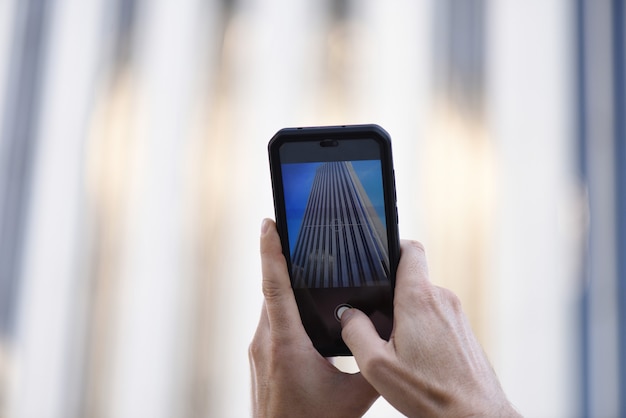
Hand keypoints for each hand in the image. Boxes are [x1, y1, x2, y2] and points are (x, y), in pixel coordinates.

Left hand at [249, 219, 378, 417]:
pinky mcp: (260, 358)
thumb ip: (373, 362)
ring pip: (271, 306)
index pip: (274, 286)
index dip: (270, 251)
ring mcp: (259, 350)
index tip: (268, 223)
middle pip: (272, 290)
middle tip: (299, 234)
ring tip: (305, 265)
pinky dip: (285, 306)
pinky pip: (272, 321)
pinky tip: (305, 307)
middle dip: (284, 261)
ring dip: (285, 285)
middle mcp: (265, 342)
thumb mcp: (354, 397)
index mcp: (285, 344)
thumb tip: (389, 334)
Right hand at [340, 240, 520, 417]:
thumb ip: (355, 332)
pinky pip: (436, 317)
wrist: (474, 416)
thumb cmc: (429, 393)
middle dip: (389, 296)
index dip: (391, 245)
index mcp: (419, 299)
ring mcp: (456, 315)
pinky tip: (416, 358)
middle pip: (410, 280)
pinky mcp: (463, 330)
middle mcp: (442, 299)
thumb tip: (348, 315)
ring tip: (397, 348)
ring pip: (422, 301)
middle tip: (377, 325)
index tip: (376, 256)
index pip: (410, 249)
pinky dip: (421, 329)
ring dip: (405, 316)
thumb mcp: (376, 365)